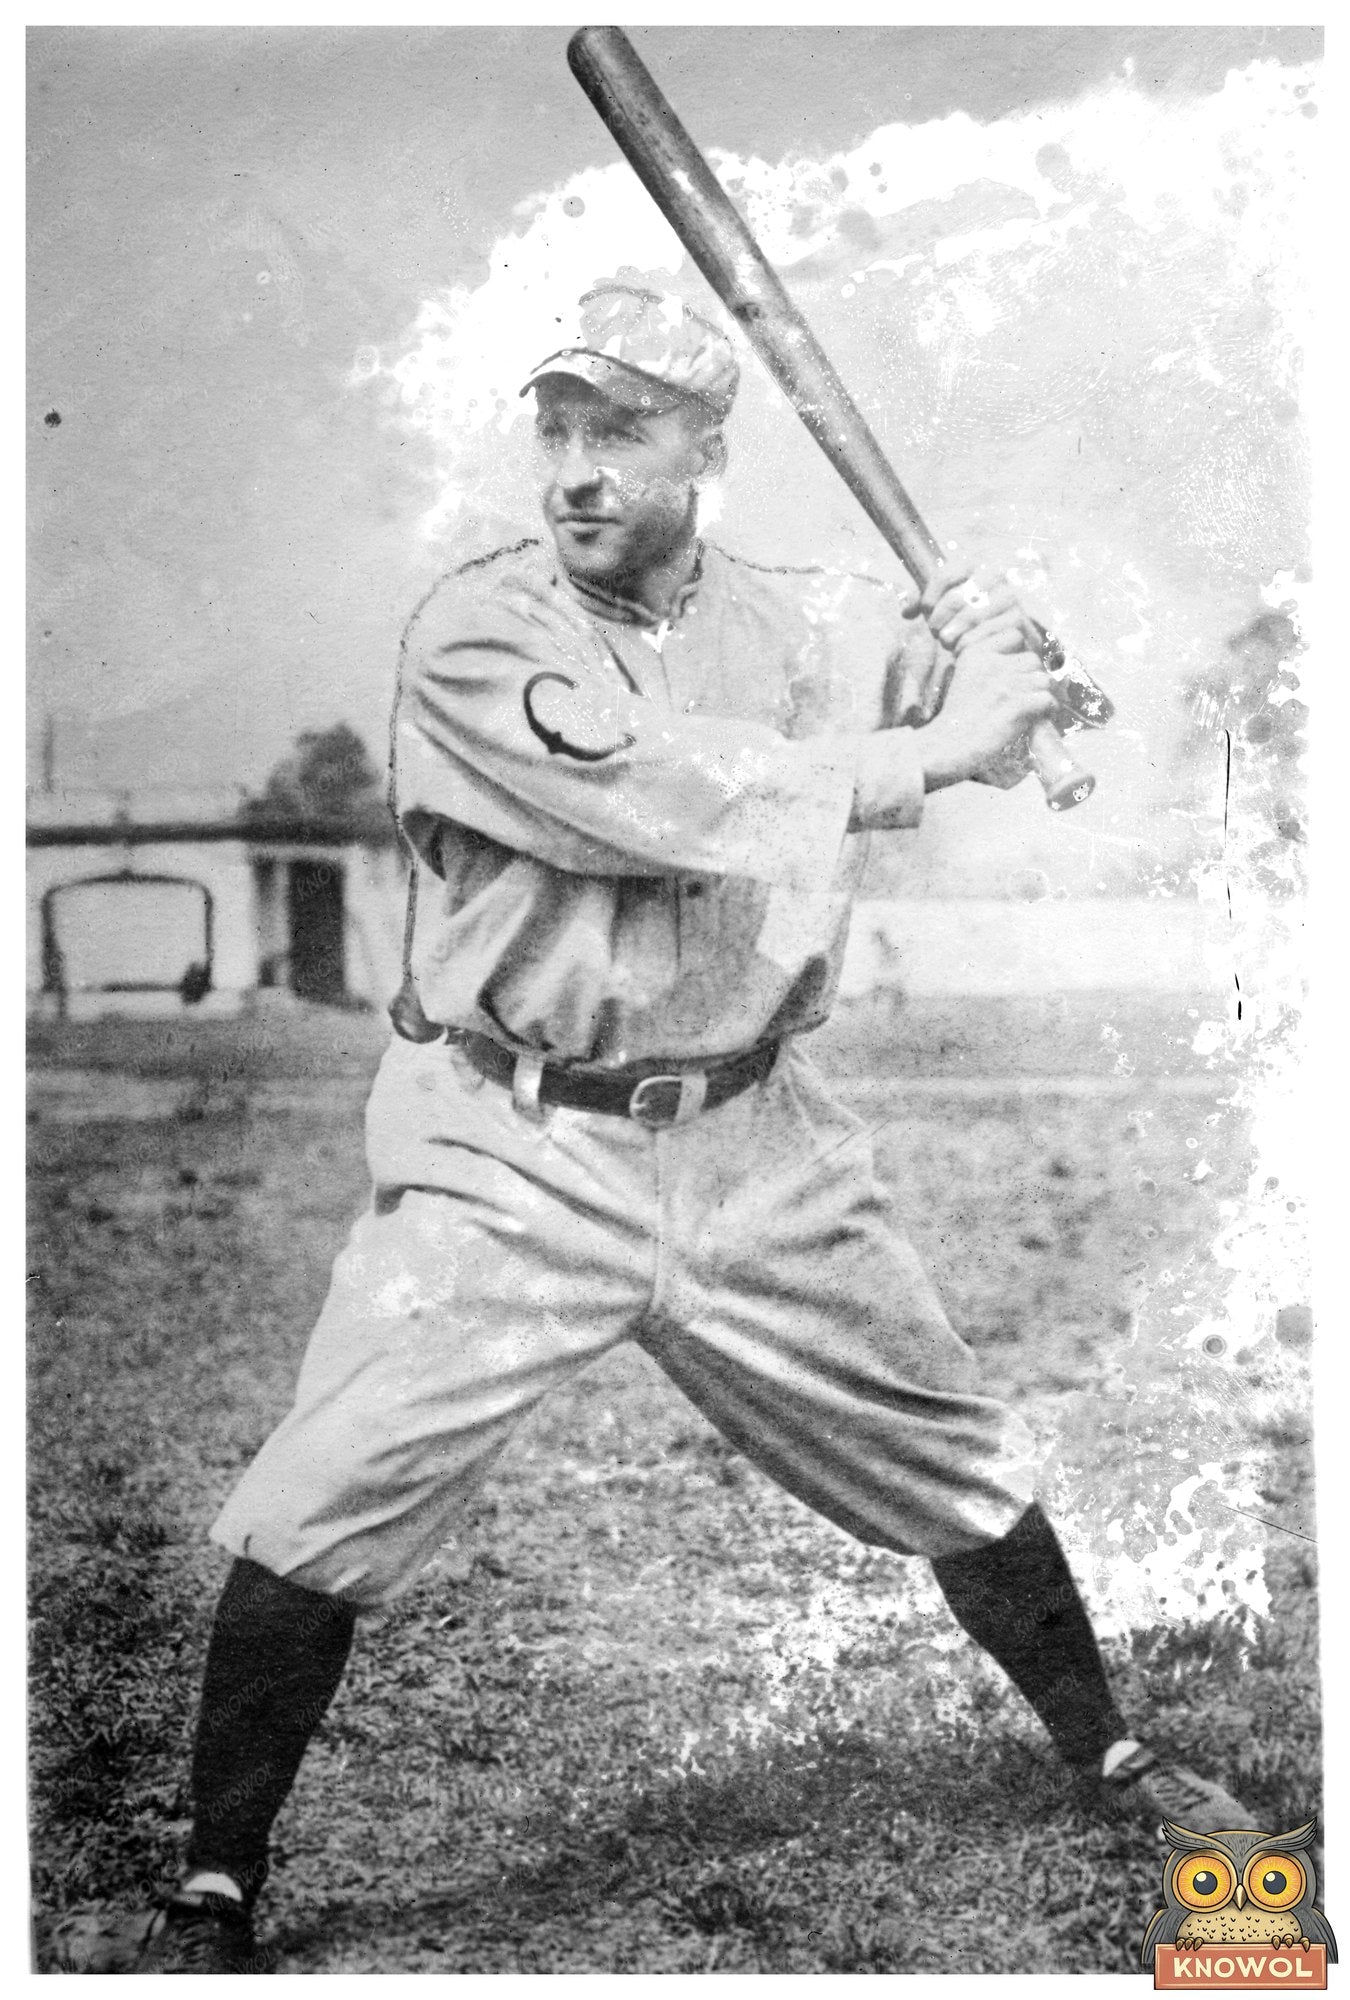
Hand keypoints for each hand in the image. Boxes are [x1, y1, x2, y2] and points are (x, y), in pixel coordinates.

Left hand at [903, 563, 1040, 657]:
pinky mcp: (1019, 620)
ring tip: (948, 643)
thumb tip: (907, 611)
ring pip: (970, 617)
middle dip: (938, 621)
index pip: (943, 575)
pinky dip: (968, 645)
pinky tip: (963, 651)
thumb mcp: (945, 605)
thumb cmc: (969, 618)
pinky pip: (986, 634)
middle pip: (954, 599)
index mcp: (975, 565)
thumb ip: (923, 603)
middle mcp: (996, 575)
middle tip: (937, 634)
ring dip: (952, 635)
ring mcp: (1010, 596)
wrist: (1007, 637)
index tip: (926, 614)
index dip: (929, 598)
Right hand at [914, 636, 1057, 790]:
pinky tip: (1037, 719)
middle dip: (1032, 677)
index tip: (1013, 673)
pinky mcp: (1016, 706)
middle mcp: (991, 664)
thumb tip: (1028, 660)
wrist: (944, 748)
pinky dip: (1047, 710)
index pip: (1014, 634)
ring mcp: (1004, 685)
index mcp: (975, 652)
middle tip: (1024, 696)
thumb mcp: (965, 677)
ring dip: (1041, 694)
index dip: (1018, 653)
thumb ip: (990, 664)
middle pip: (1032, 659)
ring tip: (1032, 709)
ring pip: (1043, 679)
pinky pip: (1047, 699)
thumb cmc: (956, 719)